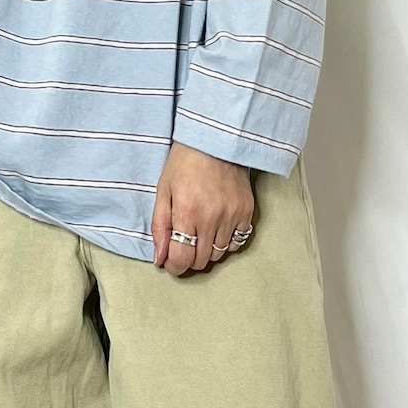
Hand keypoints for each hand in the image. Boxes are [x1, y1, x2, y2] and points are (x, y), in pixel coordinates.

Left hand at [151, 143, 254, 275]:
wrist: (216, 140)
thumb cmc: (185, 163)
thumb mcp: (163, 192)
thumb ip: (160, 227)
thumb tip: (160, 258)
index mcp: (188, 212)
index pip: (182, 258)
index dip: (174, 267)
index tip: (171, 263)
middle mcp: (212, 217)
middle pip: (201, 260)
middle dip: (189, 259)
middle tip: (183, 246)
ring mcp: (232, 215)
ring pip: (219, 254)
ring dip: (207, 250)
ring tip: (200, 234)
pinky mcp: (247, 211)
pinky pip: (237, 242)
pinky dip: (225, 242)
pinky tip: (217, 229)